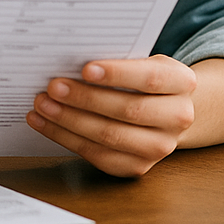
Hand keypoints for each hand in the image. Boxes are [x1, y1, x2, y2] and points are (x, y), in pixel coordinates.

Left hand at [26, 54, 195, 176]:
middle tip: (52, 87)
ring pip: (111, 137)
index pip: (150, 78)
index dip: (117, 74)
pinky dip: (67, 138)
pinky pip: (99, 156)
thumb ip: (114, 58)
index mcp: (181, 82)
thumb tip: (67, 57)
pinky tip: (44, 124)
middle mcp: (178, 117)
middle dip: (85, 99)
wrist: (165, 107)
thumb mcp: (140, 58)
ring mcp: (161, 147)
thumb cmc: (141, 75)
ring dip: (69, 121)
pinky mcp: (138, 166)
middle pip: (128, 110)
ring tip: (42, 105)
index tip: (85, 68)